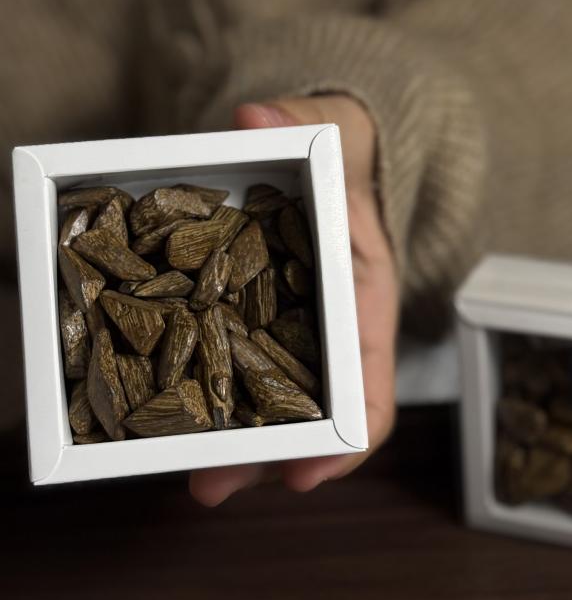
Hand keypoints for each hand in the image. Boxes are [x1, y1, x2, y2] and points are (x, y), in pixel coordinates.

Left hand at [189, 94, 399, 504]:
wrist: (338, 161)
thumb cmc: (346, 154)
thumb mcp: (337, 131)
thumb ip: (305, 119)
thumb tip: (254, 113)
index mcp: (366, 295)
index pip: (373, 378)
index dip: (348, 431)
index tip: (310, 468)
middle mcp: (336, 330)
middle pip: (315, 415)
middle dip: (271, 457)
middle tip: (213, 486)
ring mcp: (296, 334)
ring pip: (275, 410)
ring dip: (237, 452)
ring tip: (193, 483)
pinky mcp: (258, 326)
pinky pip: (242, 378)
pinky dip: (215, 407)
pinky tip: (171, 423)